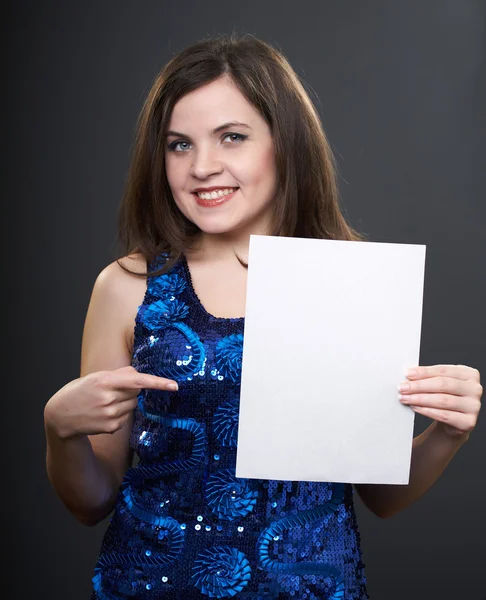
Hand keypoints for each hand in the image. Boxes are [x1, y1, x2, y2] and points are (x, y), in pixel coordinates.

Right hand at [44, 366, 178, 438]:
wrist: (60, 415)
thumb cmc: (80, 391)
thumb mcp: (97, 377)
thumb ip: (120, 374)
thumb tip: (140, 375)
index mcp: (105, 382)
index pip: (138, 381)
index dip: (158, 383)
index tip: (174, 385)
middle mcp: (109, 399)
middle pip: (137, 393)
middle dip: (129, 391)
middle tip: (111, 391)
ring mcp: (110, 415)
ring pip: (132, 405)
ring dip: (124, 403)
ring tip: (104, 403)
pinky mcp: (111, 427)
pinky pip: (126, 418)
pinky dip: (119, 415)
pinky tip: (103, 414)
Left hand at [398, 365, 482, 438]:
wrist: (453, 421)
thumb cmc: (445, 397)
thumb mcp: (440, 384)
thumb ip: (429, 377)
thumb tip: (409, 373)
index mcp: (469, 374)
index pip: (443, 371)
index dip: (424, 372)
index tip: (407, 374)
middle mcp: (475, 389)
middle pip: (443, 385)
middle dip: (419, 386)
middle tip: (402, 387)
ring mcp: (474, 406)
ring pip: (442, 400)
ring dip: (419, 399)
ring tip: (405, 398)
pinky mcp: (468, 422)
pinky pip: (444, 415)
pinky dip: (426, 411)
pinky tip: (415, 407)